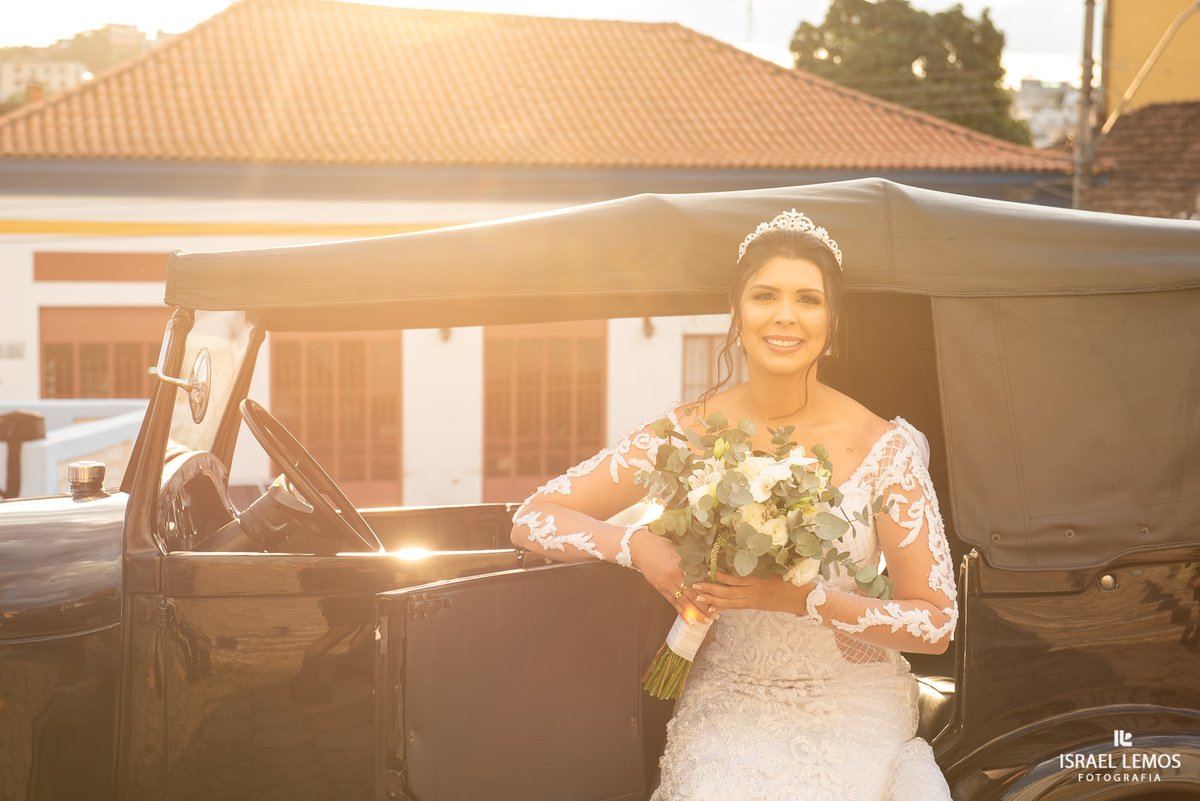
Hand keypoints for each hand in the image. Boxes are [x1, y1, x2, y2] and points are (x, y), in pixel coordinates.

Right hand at [629, 529, 711, 624]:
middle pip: (693, 593)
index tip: (719, 598)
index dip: (709, 591)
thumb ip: (691, 560)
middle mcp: (674, 575)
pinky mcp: (660, 588)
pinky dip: (681, 612)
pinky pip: (673, 602)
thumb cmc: (660, 545)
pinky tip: (689, 621)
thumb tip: (706, 568)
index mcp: (681, 563)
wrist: (639, 548)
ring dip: (696, 613)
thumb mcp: (678, 549)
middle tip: (716, 615)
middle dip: (705, 606)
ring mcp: (666, 583)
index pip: (698, 580)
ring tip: (706, 621)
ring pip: (684, 601)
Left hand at [693, 572, 811, 616]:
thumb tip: (745, 548)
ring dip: (713, 600)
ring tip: (698, 598)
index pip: (735, 579)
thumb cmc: (790, 578)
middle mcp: (753, 592)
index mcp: (758, 579)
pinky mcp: (754, 606)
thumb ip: (760, 561)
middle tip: (694, 586)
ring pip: (729, 602)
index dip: (720, 576)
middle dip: (710, 589)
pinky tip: (712, 608)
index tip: (706, 570)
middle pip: (728, 592)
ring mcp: (752, 600)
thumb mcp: (775, 566)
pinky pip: (736, 607)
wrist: (801, 598)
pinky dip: (724, 608)